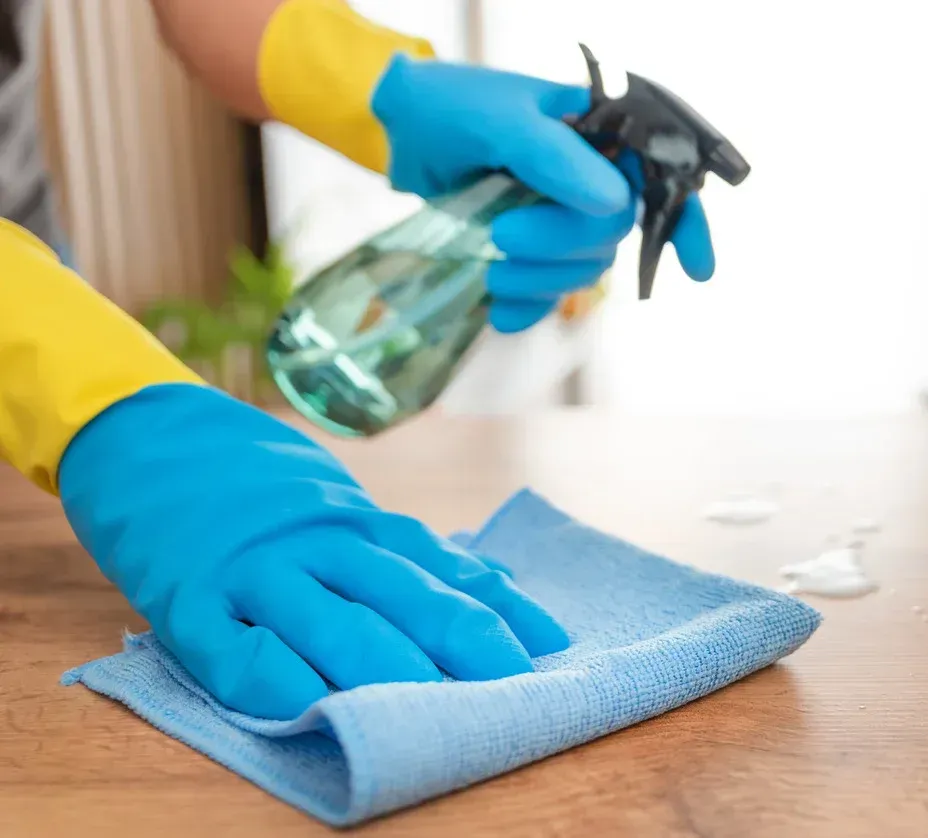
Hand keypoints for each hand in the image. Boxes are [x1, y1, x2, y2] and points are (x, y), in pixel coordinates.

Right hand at [58, 384, 567, 720]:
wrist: (145, 433)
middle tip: (510, 683)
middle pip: (401, 595)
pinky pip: (235, 649)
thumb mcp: (343, 506)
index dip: (498, 608)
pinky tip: (311, 708)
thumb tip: (496, 585)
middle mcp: (319, 544)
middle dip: (461, 641)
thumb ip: (410, 551)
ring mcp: (254, 572)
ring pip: (331, 622)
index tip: (551, 643)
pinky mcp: (189, 603)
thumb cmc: (262, 489)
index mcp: (361, 524)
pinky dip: (275, 680)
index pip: (445, 567)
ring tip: (432, 705)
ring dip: (386, 667)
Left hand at [371, 56, 716, 332]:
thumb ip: (554, 157)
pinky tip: (498, 310)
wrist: (402, 132)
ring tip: (488, 263)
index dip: (688, 225)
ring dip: (537, 277)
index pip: (664, 180)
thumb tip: (615, 203)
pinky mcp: (537, 254)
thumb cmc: (454, 108)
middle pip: (612, 232)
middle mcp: (597, 178)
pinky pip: (551, 295)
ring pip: (585, 268)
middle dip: (560, 245)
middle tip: (501, 232)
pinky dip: (527, 307)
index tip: (698, 270)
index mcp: (604, 135)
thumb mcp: (501, 120)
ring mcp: (567, 218)